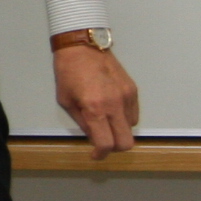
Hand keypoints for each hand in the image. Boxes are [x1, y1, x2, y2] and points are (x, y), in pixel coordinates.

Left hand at [54, 43, 139, 157]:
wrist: (83, 46)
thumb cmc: (68, 72)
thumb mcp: (66, 100)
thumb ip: (82, 121)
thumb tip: (93, 137)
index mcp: (95, 109)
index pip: (106, 143)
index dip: (101, 154)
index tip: (96, 155)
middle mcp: (115, 105)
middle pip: (126, 142)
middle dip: (115, 148)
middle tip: (103, 142)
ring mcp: (127, 97)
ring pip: (132, 128)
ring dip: (119, 131)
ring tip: (106, 121)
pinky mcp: (133, 90)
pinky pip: (134, 114)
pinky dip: (125, 118)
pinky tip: (112, 110)